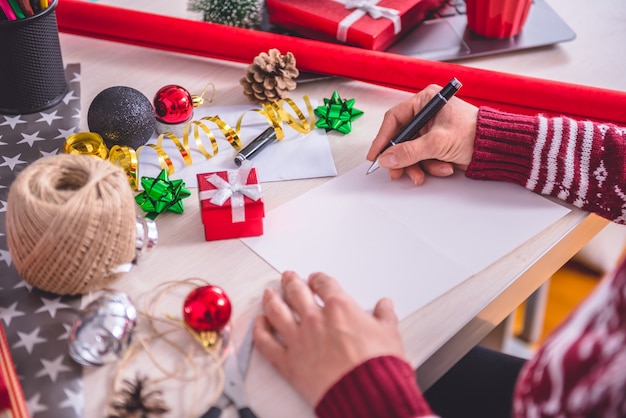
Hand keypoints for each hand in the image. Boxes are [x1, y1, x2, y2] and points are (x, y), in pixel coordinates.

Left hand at [254, 271, 404, 406]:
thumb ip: (385, 316)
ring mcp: (298, 339)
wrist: (366, 393)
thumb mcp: (389, 334)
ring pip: (276, 312)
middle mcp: (315, 319)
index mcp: (340, 307)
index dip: (318, 279)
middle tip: (288, 277)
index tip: (315, 279)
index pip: (324, 284)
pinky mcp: (288, 362)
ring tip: (268, 294)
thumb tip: (385, 306)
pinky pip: (266, 342)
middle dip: (291, 282)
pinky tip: (259, 323)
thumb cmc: (377, 366)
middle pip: (296, 292)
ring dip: (271, 299)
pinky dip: (260, 330)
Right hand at [366, 84, 478, 184]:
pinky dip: (430, 167)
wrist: (497, 148)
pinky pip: (423, 158)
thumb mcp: (437, 142)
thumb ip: (409, 151)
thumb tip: (386, 158)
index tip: (375, 155)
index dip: (383, 138)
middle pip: (401, 138)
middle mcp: (427, 113)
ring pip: (411, 152)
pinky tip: (444, 168)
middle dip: (403, 158)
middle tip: (398, 173)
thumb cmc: (475, 134)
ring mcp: (431, 130)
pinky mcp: (437, 144)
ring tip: (428, 174)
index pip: (394, 118)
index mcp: (427, 101)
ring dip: (419, 166)